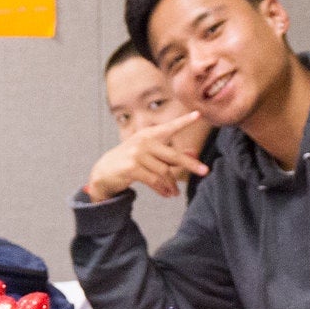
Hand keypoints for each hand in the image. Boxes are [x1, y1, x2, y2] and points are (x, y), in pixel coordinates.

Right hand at [85, 113, 210, 200]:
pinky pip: (154, 181)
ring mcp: (137, 154)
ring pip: (164, 172)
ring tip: (175, 193)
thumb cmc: (132, 160)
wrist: (105, 171)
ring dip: (172, 185)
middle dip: (190, 164)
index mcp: (149, 134)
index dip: (184, 121)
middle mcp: (144, 141)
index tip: (198, 114)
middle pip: (173, 155)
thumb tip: (194, 153)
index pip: (170, 127)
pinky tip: (167, 194)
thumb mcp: (150, 153)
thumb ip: (170, 153)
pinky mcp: (132, 168)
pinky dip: (162, 189)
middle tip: (205, 171)